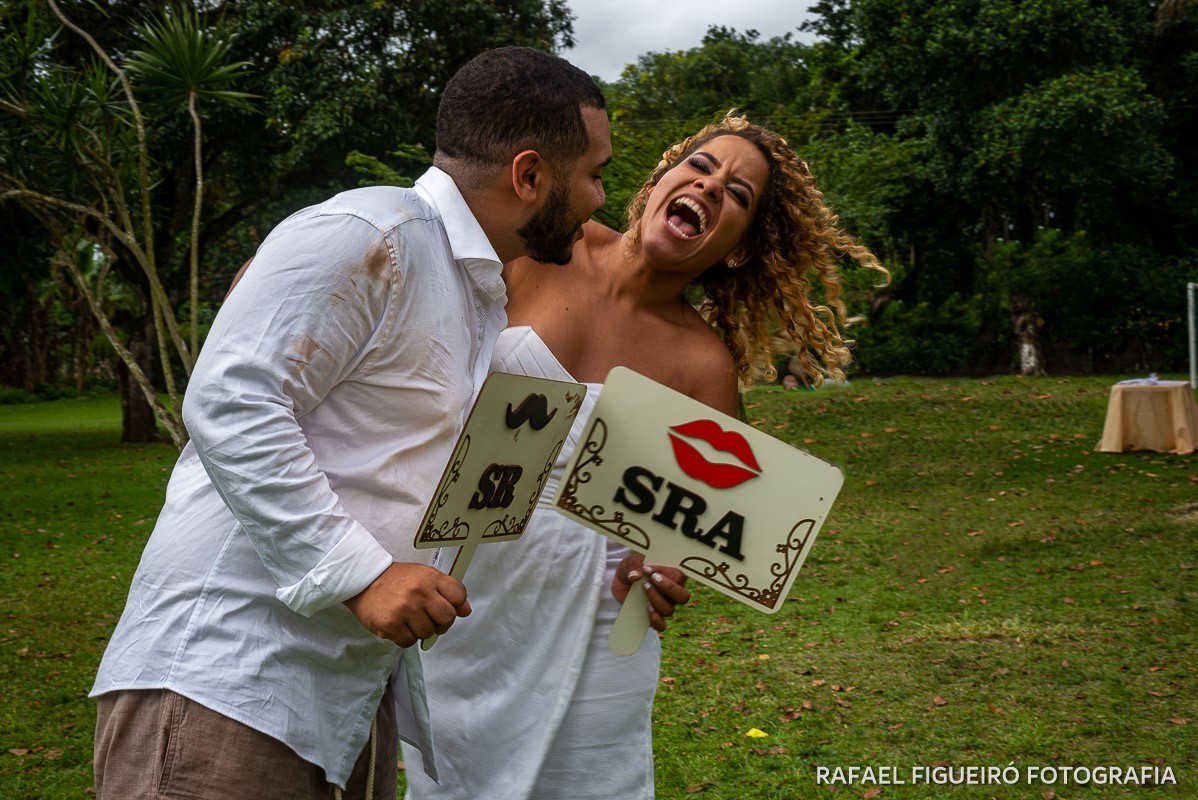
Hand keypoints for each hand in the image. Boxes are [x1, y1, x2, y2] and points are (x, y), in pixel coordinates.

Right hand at [344, 562, 470, 647]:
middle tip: (430, 618)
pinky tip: (400, 626)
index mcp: (430, 578)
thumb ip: (447, 591)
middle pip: (447, 618)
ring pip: (428, 633)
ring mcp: (405, 609)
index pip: (459, 596)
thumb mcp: (424, 577)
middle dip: (441, 622)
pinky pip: (409, 642)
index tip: (446, 605)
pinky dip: (406, 638)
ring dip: (422, 630)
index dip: (456, 605)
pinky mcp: (390, 625)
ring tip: (411, 620)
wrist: (364, 580)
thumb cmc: (396, 580)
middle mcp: (419, 592)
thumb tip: (466, 610)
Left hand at [612, 552, 690, 632]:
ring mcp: (664, 606)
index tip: (647, 568)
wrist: (621, 581)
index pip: (679, 577)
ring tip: (644, 588)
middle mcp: (672, 594)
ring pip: (669, 609)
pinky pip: (661, 626)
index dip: (665, 572)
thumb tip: (635, 576)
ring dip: (656, 599)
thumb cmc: (632, 568)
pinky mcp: (654, 617)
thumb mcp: (631, 561)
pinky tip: (646, 608)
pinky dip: (655, 619)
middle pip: (683, 597)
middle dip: (669, 588)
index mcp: (672, 577)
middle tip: (652, 579)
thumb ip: (634, 565)